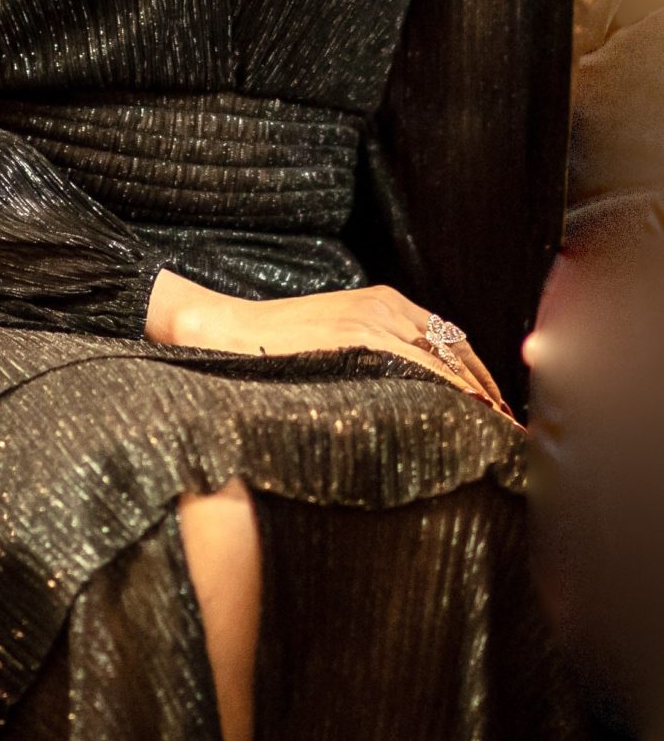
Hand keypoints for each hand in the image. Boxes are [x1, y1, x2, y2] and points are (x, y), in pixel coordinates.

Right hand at [146, 268, 514, 418]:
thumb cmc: (277, 348)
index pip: (451, 342)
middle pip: (457, 352)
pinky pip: (416, 368)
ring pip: (444, 362)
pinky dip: (447, 393)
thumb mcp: (337, 342)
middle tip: (514, 435)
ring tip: (499, 438)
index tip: (502, 416)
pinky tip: (465, 420)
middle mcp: (386, 305)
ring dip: (477, 401)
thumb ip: (378, 358)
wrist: (226, 331)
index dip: (483, 381)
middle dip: (490, 395)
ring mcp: (373, 319)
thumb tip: (417, 404)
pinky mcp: (358, 336)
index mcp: (384, 302)